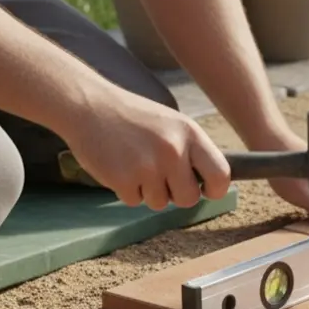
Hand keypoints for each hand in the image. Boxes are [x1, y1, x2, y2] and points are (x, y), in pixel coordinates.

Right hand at [60, 88, 230, 209]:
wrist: (88, 105)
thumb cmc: (133, 117)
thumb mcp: (172, 124)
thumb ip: (192, 151)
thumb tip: (214, 182)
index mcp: (190, 134)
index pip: (221, 174)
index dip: (215, 189)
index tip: (206, 190)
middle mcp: (172, 150)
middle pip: (189, 199)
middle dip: (176, 195)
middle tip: (161, 178)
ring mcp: (147, 166)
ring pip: (160, 203)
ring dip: (148, 191)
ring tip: (134, 163)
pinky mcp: (123, 179)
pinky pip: (134, 201)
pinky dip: (126, 190)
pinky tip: (119, 166)